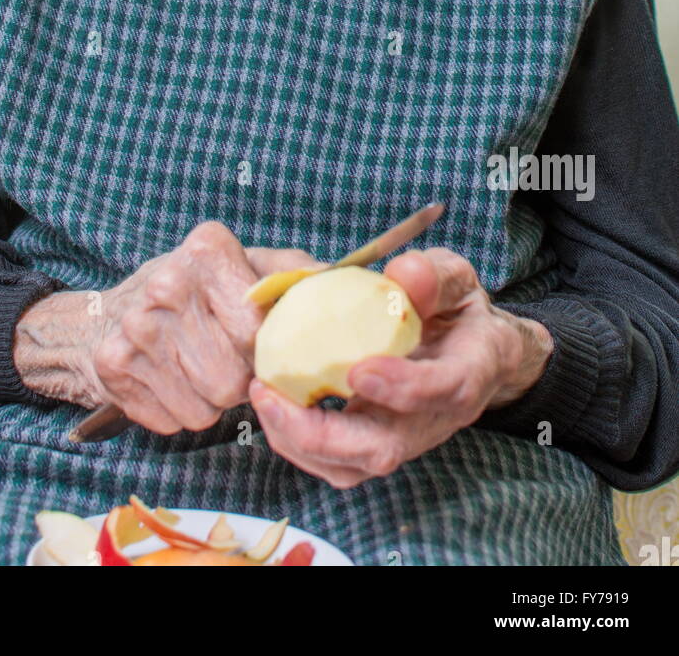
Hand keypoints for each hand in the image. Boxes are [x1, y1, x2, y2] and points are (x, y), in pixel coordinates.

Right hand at [13, 222, 319, 432]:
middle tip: (225, 358)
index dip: (265, 349)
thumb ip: (294, 276)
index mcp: (208, 249)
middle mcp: (166, 282)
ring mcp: (134, 327)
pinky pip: (173, 421)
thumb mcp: (244, 266)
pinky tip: (168, 379)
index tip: (259, 343)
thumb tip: (350, 285)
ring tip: (197, 366)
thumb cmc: (192, 291)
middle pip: (233, 378)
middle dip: (238, 380)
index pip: (258, 330)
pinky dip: (178, 411)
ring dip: (210, 401)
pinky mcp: (112, 366)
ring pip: (205, 408)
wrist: (104, 314)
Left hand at [248, 247, 553, 487]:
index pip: (440, 391)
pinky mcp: (376, 442)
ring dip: (299, 440)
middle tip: (270, 394)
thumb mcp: (456, 279)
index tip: (359, 370)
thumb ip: (434, 276)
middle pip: (383, 449)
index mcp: (467, 373)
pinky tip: (270, 402)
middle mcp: (434, 419)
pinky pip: (336, 459)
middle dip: (321, 433)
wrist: (475, 349)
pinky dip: (297, 438)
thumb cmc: (459, 309)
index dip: (402, 388)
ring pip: (352, 465)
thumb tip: (404, 272)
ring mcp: (404, 438)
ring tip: (262, 396)